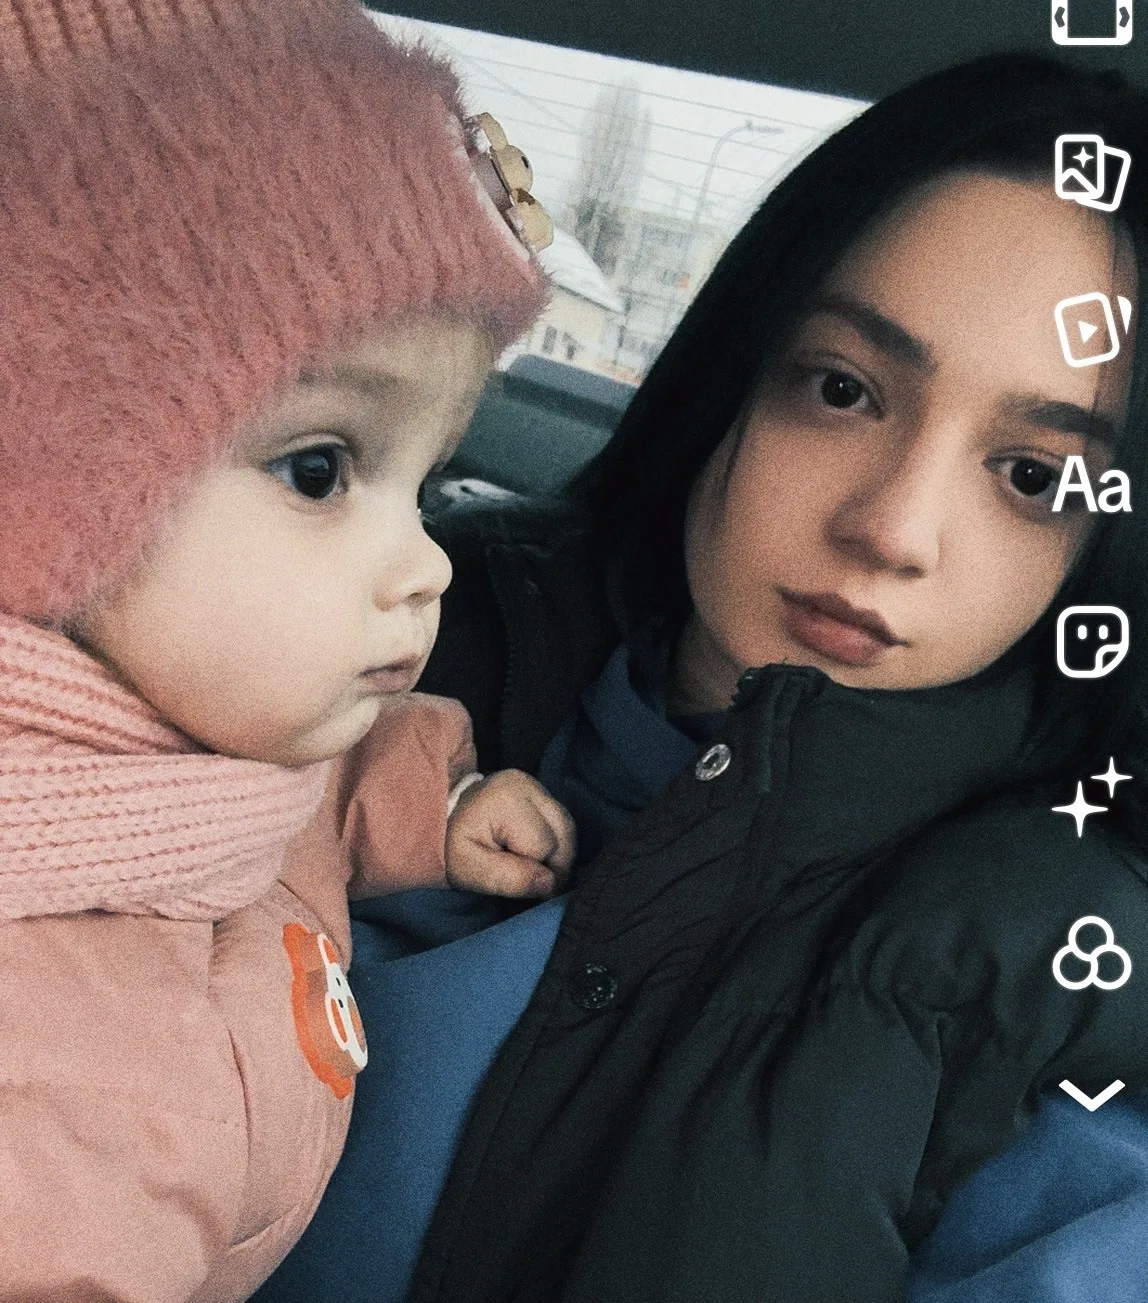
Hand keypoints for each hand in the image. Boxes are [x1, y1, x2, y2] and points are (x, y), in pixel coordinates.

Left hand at [446, 770, 575, 898]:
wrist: (437, 821)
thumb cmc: (451, 847)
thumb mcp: (470, 871)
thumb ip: (510, 878)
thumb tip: (550, 884)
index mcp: (508, 798)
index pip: (543, 846)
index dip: (536, 872)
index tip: (515, 882)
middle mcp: (527, 784)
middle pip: (563, 834)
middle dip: (553, 864)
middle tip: (530, 882)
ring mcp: (534, 784)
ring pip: (567, 828)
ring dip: (558, 855)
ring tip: (534, 869)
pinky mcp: (538, 791)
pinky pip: (561, 822)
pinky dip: (556, 843)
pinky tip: (537, 855)